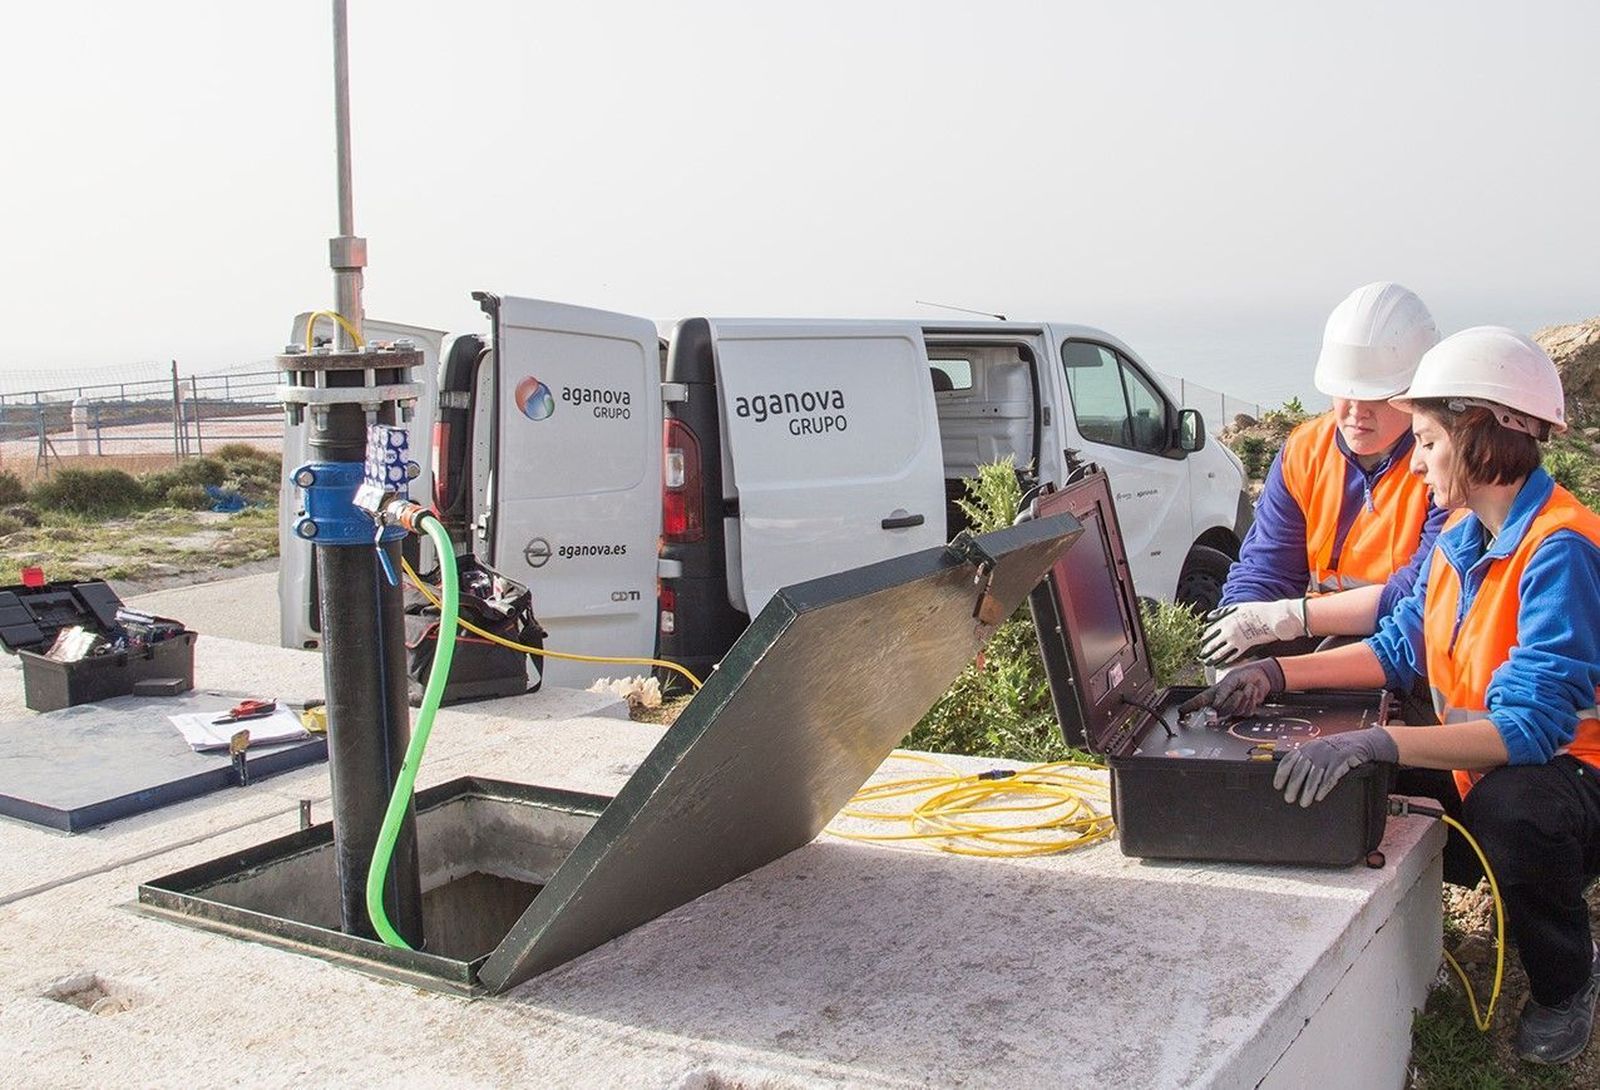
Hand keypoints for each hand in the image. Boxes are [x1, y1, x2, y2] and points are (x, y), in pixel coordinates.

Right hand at [1177, 658, 1283, 717]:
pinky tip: (1251, 693)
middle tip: (1238, 691)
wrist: (1260, 677)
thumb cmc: (1242, 676)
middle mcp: (1221, 703)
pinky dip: (1252, 700)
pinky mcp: (1244, 711)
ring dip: (1245, 698)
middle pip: (1222, 711)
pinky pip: (1247, 711)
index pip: (1198, 702)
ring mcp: (1232, 708)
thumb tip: (1215, 705)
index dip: (1189, 707)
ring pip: (1236, 711)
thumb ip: (1222, 692)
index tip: (1181, 711)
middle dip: (1233, 700)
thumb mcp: (1230, 680)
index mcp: (1214, 694)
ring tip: (1246, 688)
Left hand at [1200, 599, 1308, 665]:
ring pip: (1220, 653)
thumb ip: (1222, 612)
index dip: (1204, 639)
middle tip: (1201, 656)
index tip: (1201, 642)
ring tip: (1208, 663)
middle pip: (1212, 644)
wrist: (1272, 617)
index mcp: (1225, 621)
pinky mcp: (1245, 648)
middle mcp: (1228, 632)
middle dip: (1205, 651)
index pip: (1209, 632)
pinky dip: (1226, 661)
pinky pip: (1233, 656)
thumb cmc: (1257, 610)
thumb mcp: (1237, 607)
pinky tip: (1222, 664)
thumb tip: (1210, 616)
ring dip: (1212, 659)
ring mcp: (1236, 641)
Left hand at [1272, 727, 1398, 806]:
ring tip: (1303, 803)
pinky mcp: (1342, 760)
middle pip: (1300, 769)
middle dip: (1293, 785)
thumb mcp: (1319, 750)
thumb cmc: (1337, 749)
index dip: (1282, 773)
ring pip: (1314, 775)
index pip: (1289, 759)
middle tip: (1288, 798)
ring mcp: (1328, 754)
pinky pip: (1330, 776)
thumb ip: (1306, 760)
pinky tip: (1318, 797)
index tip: (1277, 786)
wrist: (1362, 742)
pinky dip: (1323, 788)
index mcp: (1307, 747)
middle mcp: (1315, 749)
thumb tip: (1291, 777)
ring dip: (1307, 791)